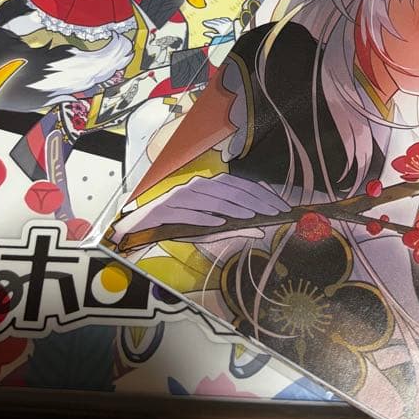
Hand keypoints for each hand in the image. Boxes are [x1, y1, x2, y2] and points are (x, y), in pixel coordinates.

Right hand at [110, 174, 290, 249]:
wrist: (138, 230)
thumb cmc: (178, 228)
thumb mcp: (208, 229)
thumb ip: (234, 227)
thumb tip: (261, 231)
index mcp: (208, 187)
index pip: (240, 187)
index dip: (262, 196)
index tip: (281, 208)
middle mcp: (195, 187)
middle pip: (230, 191)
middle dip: (254, 202)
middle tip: (274, 214)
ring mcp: (179, 196)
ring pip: (211, 200)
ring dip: (233, 207)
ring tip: (252, 217)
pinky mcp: (165, 209)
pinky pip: (187, 212)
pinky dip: (204, 216)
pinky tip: (219, 223)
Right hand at [203, 16, 235, 43]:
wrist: (238, 34)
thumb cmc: (229, 37)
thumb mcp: (219, 38)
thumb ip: (212, 35)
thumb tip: (205, 33)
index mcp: (219, 27)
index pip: (212, 24)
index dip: (207, 23)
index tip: (204, 23)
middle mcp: (223, 23)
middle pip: (216, 21)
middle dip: (211, 21)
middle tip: (207, 21)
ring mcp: (228, 23)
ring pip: (220, 20)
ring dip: (216, 20)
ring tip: (213, 20)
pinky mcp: (232, 23)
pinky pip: (226, 19)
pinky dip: (223, 19)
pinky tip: (222, 19)